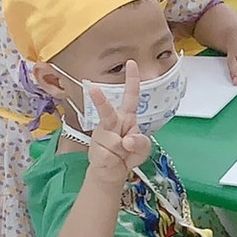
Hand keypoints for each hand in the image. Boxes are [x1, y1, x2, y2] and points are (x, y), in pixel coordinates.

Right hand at [86, 61, 150, 185]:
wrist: (112, 172)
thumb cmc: (127, 154)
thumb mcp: (143, 149)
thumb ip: (141, 143)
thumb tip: (127, 140)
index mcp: (126, 117)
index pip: (130, 96)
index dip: (132, 80)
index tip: (131, 63)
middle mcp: (112, 122)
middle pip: (107, 111)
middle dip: (100, 101)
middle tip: (93, 89)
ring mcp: (102, 135)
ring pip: (114, 140)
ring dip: (122, 149)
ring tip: (121, 153)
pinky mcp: (96, 148)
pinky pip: (111, 154)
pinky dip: (117, 159)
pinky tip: (113, 159)